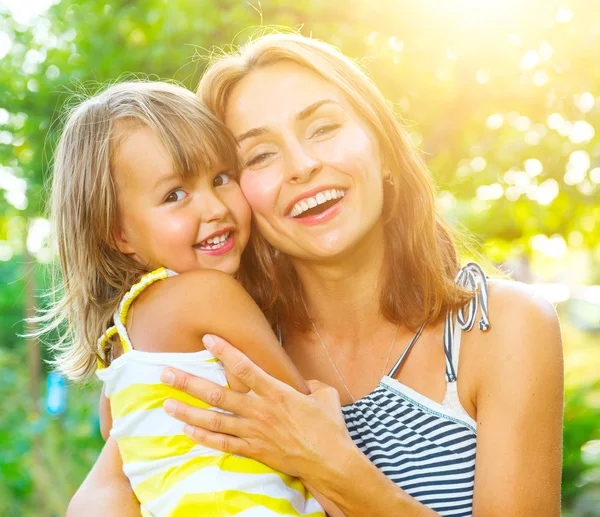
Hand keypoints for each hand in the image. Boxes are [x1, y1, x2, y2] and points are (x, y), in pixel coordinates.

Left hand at [160, 334, 357, 481]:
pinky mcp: (254, 451)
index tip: (207, 338)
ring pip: (214, 419)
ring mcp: (254, 432)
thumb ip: (310, 384)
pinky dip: (204, 437)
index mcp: (276, 392)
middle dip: (188, 382)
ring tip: (166, 404)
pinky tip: (187, 431)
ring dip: (188, 411)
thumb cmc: (329, 427)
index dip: (224, 351)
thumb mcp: (325, 395)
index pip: (244, 367)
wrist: (330, 462)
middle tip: (166, 373)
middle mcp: (259, 410)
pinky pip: (223, 443)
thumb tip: (305, 383)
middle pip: (217, 394)